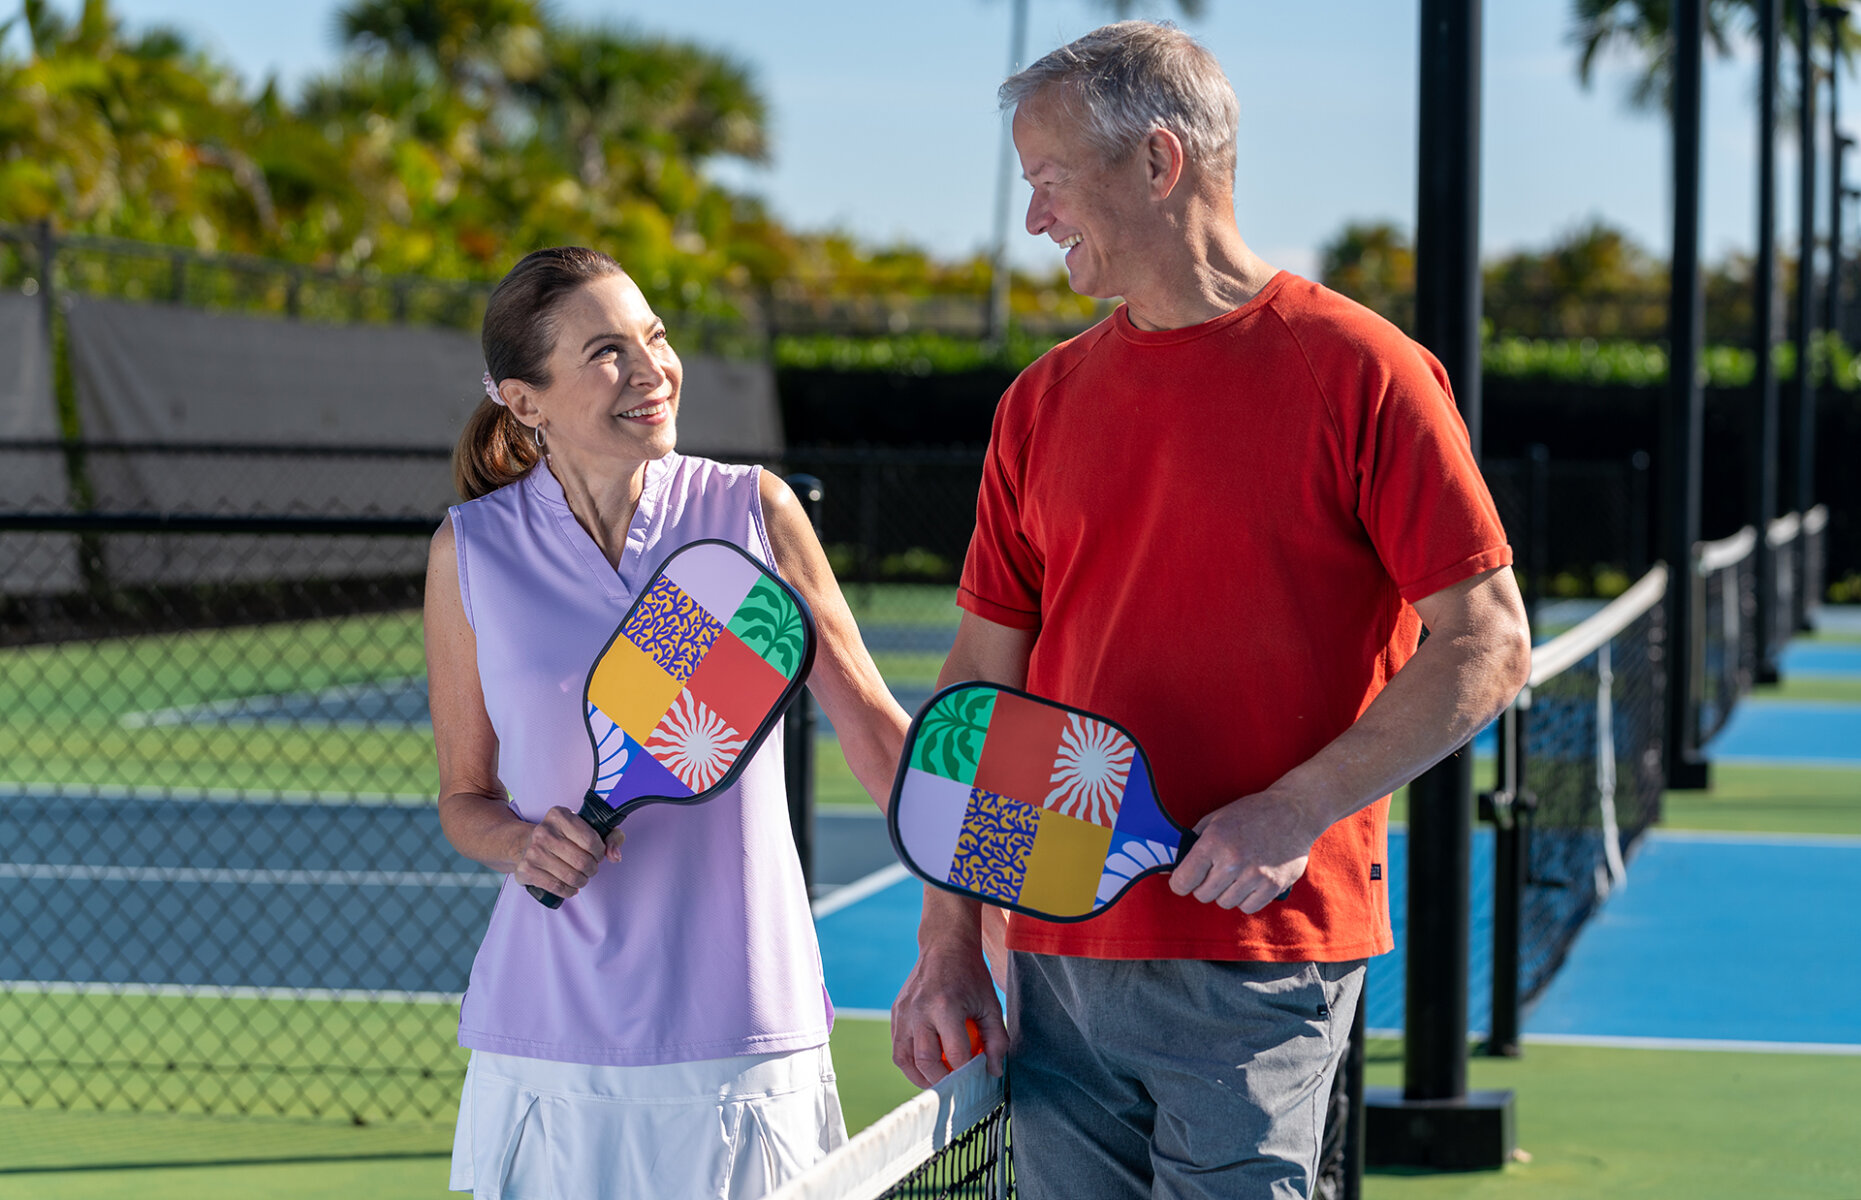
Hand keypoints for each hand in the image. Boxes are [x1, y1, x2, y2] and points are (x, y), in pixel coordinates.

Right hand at [514, 806, 624, 899]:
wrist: (524, 845)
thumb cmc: (563, 837)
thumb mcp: (587, 827)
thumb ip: (611, 837)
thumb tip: (615, 856)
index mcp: (559, 815)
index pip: (591, 840)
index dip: (600, 852)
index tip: (597, 854)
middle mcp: (544, 831)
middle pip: (582, 861)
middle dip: (592, 869)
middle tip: (590, 868)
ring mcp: (533, 851)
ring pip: (571, 877)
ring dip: (582, 881)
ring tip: (581, 877)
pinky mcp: (526, 870)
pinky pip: (558, 888)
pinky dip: (569, 891)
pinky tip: (571, 887)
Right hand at [891, 891, 1007, 1086]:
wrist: (944, 946)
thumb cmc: (971, 976)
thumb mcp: (990, 1004)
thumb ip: (996, 1040)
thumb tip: (992, 1072)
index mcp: (945, 1006)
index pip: (955, 1054)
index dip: (968, 1072)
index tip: (978, 1078)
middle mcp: (919, 1011)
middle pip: (926, 1062)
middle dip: (942, 1081)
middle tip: (957, 1086)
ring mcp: (903, 1012)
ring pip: (904, 1060)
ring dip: (920, 1078)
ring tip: (938, 1080)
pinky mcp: (896, 1012)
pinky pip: (898, 1047)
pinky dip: (910, 1062)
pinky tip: (926, 1064)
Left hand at [1168, 789, 1318, 912]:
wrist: (1293, 812)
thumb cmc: (1251, 813)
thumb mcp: (1216, 818)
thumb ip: (1194, 842)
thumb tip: (1175, 865)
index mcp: (1213, 841)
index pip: (1183, 880)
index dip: (1180, 884)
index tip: (1183, 882)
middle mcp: (1232, 861)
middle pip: (1203, 895)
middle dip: (1204, 886)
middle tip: (1214, 873)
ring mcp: (1254, 875)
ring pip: (1225, 903)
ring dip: (1226, 893)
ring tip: (1235, 875)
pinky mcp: (1273, 886)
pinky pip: (1248, 908)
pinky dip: (1245, 899)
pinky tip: (1248, 883)